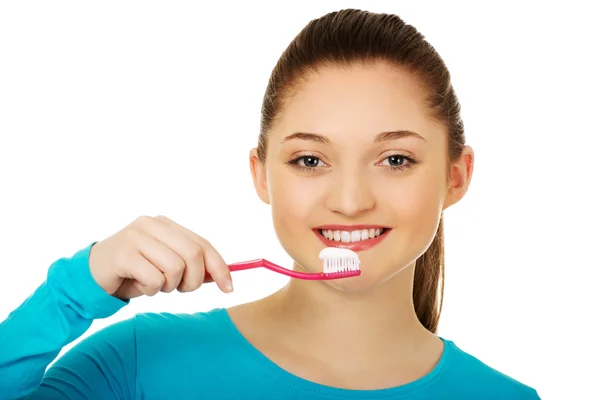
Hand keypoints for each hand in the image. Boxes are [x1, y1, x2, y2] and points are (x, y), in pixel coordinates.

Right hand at [88, 215, 232, 299]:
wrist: (92, 277)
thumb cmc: (134, 273)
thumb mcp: (166, 266)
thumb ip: (191, 266)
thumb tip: (223, 276)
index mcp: (166, 224)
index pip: (202, 244)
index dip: (219, 267)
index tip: (229, 288)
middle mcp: (152, 224)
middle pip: (193, 255)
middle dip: (193, 281)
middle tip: (179, 289)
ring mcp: (136, 236)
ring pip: (175, 268)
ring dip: (168, 286)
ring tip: (153, 284)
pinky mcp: (123, 253)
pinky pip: (154, 279)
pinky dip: (151, 290)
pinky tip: (138, 285)